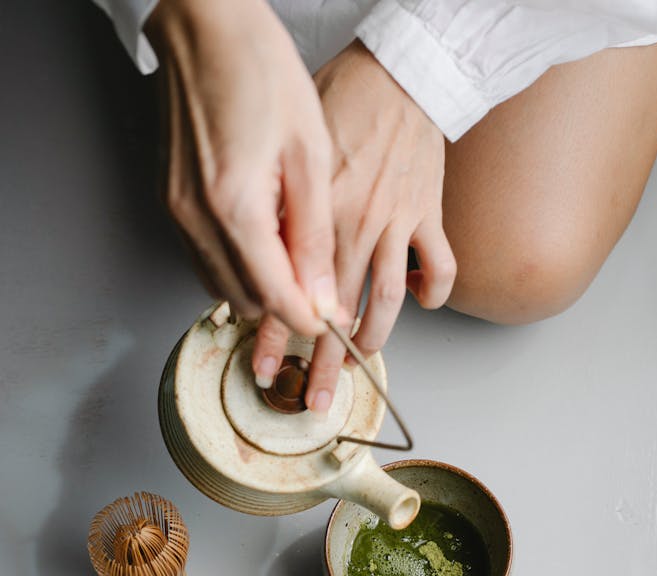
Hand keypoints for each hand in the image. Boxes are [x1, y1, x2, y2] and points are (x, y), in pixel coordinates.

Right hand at [145, 0, 339, 370]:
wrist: (207, 28)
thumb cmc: (261, 73)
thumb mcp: (310, 155)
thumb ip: (315, 236)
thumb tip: (324, 296)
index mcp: (236, 209)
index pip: (276, 299)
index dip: (311, 317)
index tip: (334, 317)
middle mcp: (198, 220)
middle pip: (247, 302)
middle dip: (285, 302)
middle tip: (316, 275)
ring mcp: (178, 214)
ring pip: (223, 286)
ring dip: (260, 284)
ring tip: (291, 247)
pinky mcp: (171, 204)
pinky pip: (205, 259)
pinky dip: (237, 263)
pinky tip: (263, 232)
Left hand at [252, 40, 455, 412]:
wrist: (398, 73)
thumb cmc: (341, 102)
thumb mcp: (293, 156)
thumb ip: (282, 213)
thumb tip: (264, 259)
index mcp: (317, 216)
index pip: (291, 291)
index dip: (277, 336)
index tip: (267, 368)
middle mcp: (356, 227)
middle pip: (337, 312)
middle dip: (325, 362)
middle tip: (316, 398)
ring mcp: (397, 224)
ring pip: (387, 301)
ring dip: (375, 339)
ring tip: (364, 364)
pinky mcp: (429, 215)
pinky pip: (440, 268)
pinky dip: (435, 292)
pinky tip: (423, 303)